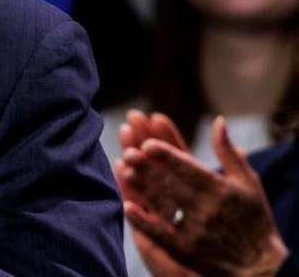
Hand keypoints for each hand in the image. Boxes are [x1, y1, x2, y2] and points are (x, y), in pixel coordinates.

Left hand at [114, 114, 287, 276]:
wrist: (260, 264)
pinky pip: (161, 234)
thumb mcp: (248, 184)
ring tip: (125, 169)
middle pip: (172, 184)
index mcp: (221, 190)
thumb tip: (217, 121)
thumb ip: (228, 154)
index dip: (168, 155)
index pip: (190, 168)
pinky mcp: (185, 251)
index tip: (148, 143)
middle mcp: (208, 210)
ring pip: (163, 204)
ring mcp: (195, 231)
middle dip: (148, 167)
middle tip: (129, 152)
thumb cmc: (253, 218)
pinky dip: (143, 221)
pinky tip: (127, 207)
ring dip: (142, 186)